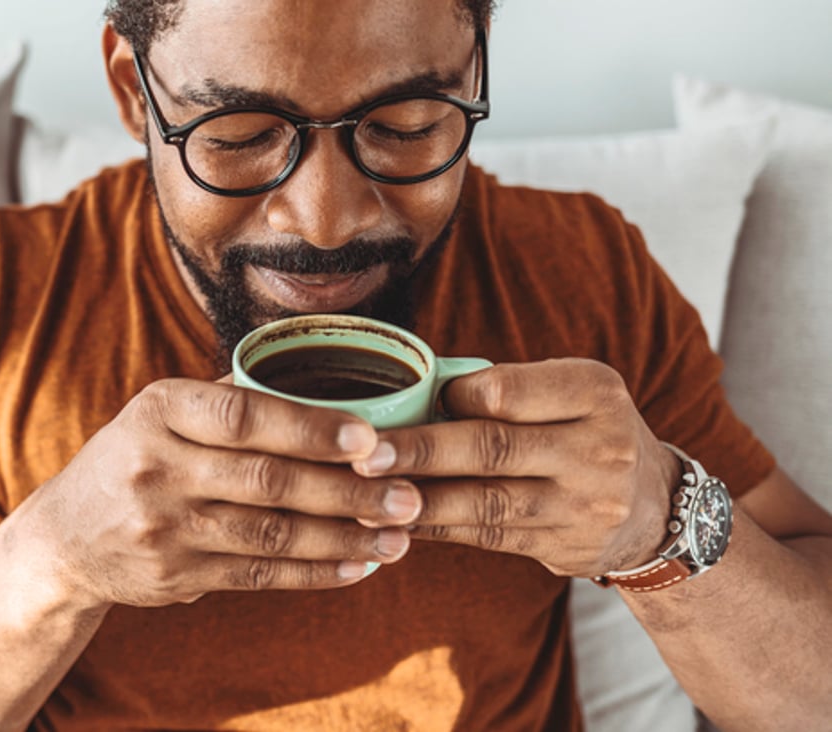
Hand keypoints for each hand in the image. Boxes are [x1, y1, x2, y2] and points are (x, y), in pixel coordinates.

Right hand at [21, 378, 423, 608]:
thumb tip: (336, 395)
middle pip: (266, 480)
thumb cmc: (135, 459)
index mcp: (159, 409)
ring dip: (343, 537)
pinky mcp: (175, 576)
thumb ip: (230, 404)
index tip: (372, 437)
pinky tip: (358, 565)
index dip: (310, 428)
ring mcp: (164, 527)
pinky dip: (314, 572)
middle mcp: (156, 467)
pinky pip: (259, 575)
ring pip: (270, 534)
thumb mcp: (160, 413)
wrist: (64, 539)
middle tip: (409, 496)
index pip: (243, 416)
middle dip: (347, 491)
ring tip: (399, 535)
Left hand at [352, 358, 680, 577]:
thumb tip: (413, 392)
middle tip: (363, 454)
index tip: (412, 401)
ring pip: (485, 502)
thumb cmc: (586, 431)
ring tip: (365, 494)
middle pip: (492, 448)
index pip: (507, 392)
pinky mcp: (564, 547)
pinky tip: (398, 520)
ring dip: (418, 499)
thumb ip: (507, 389)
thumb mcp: (570, 393)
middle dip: (420, 452)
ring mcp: (584, 504)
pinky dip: (437, 527)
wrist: (656, 510)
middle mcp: (597, 448)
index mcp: (594, 392)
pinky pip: (487, 537)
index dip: (453, 398)